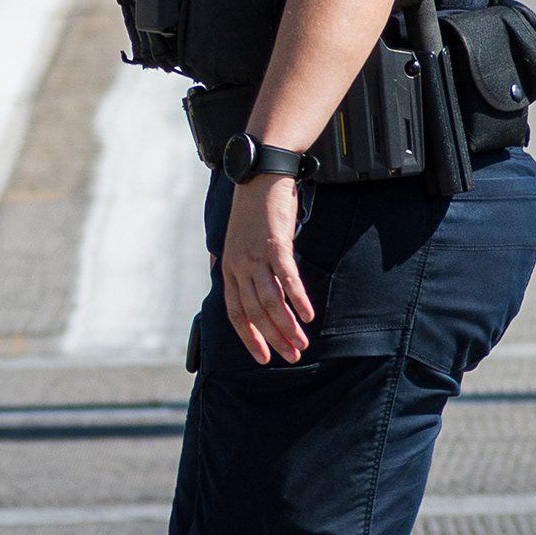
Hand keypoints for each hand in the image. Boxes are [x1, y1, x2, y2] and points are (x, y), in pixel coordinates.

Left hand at [216, 173, 312, 364]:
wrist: (260, 176)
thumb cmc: (253, 209)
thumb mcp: (237, 240)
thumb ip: (235, 263)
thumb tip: (229, 277)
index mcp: (227, 269)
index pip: (235, 314)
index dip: (250, 338)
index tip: (263, 358)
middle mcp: (238, 266)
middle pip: (255, 313)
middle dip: (274, 339)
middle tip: (292, 356)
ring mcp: (255, 256)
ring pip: (271, 301)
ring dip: (287, 326)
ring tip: (302, 343)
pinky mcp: (274, 245)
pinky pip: (287, 280)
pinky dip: (298, 300)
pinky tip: (308, 315)